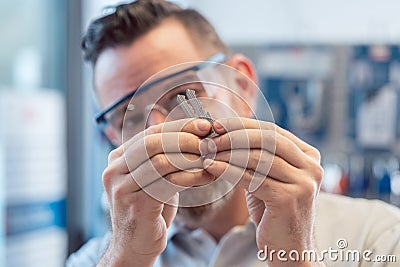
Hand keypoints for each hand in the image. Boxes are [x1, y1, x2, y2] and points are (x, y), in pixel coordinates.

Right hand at [99, 119, 213, 266]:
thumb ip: (165, 156)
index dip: (180, 126)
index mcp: (118, 158)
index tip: (204, 125)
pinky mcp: (136, 204)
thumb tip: (197, 132)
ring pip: (160, 161)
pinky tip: (207, 177)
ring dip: (191, 159)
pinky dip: (192, 177)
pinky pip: (168, 183)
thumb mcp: (154, 176)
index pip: (151, 132)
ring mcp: (122, 187)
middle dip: (185, 139)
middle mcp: (114, 169)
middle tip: (208, 142)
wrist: (135, 244)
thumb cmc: (150, 207)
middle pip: (153, 142)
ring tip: (210, 160)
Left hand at [203, 118, 323, 265]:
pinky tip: (212, 168)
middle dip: (235, 136)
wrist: (289, 249)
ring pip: (259, 157)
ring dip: (228, 153)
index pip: (273, 131)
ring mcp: (304, 183)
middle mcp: (311, 167)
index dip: (243, 125)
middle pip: (267, 139)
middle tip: (211, 139)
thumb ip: (257, 157)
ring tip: (208, 153)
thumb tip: (225, 133)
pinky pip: (252, 178)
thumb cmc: (274, 212)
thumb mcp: (268, 178)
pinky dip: (229, 170)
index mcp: (309, 156)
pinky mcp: (289, 199)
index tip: (218, 125)